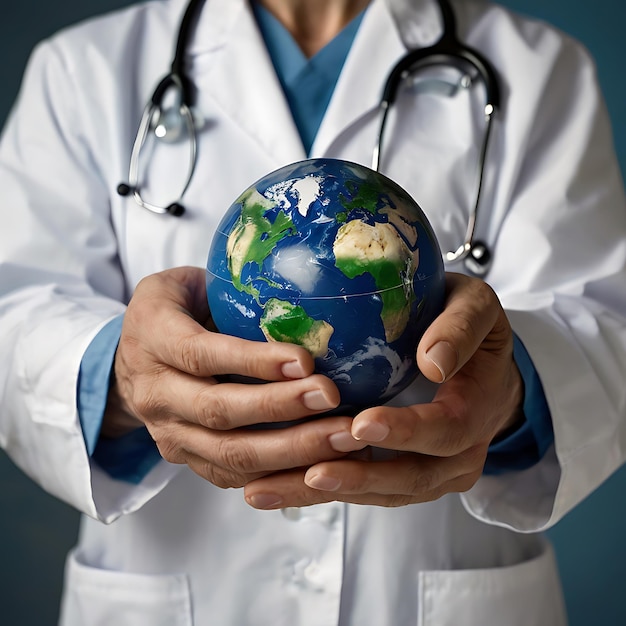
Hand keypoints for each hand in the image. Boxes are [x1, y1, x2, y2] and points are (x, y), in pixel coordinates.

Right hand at [104, 266, 364, 489]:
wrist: (128, 360)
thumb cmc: (172, 311)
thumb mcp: (185, 283)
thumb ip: (227, 289)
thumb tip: (301, 295)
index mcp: (153, 337)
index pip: (201, 354)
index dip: (253, 361)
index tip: (306, 361)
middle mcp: (155, 392)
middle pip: (217, 410)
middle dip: (280, 407)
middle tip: (332, 398)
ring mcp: (168, 432)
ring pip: (229, 453)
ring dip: (291, 450)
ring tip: (344, 437)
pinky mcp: (185, 457)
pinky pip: (231, 476)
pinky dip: (279, 476)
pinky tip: (322, 464)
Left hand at [244, 273, 523, 508]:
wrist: (483, 366)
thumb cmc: (474, 331)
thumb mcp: (476, 310)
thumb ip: (461, 329)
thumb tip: (434, 363)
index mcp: (478, 408)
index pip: (448, 428)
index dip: (407, 431)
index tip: (363, 423)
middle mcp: (459, 452)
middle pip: (413, 476)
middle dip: (362, 476)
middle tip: (312, 473)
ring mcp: (434, 470)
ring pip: (385, 491)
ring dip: (333, 493)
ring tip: (274, 491)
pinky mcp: (407, 474)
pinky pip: (370, 488)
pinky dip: (327, 491)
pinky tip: (281, 488)